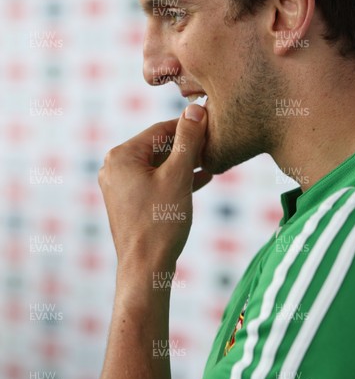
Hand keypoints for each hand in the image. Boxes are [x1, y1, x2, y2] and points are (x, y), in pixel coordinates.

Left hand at [98, 103, 211, 276]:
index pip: (161, 130)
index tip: (213, 126)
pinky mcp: (128, 201)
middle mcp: (115, 167)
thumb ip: (187, 140)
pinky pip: (155, 181)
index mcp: (121, 155)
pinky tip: (201, 179)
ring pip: (158, 165)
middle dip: (188, 147)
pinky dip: (175, 179)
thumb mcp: (178, 175)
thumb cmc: (160, 222)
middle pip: (158, 146)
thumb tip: (195, 109)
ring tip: (212, 162)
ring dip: (185, 164)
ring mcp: (120, 185)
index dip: (190, 127)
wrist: (145, 269)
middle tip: (215, 146)